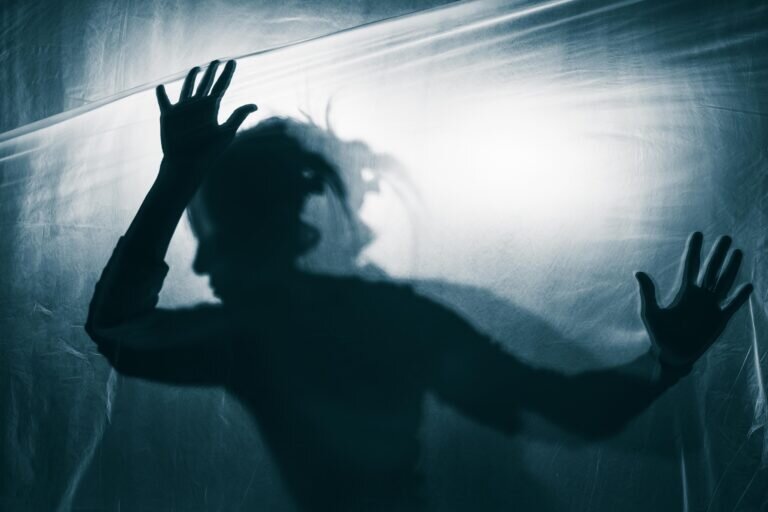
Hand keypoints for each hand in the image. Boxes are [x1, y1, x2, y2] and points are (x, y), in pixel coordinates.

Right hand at [155, 59, 256, 166]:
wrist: (187, 163)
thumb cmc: (207, 151)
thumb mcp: (225, 132)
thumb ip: (238, 116)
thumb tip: (255, 105)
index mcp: (212, 108)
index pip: (221, 86)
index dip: (227, 74)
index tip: (232, 61)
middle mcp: (198, 106)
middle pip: (206, 84)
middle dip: (211, 72)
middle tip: (216, 60)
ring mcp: (183, 110)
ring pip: (188, 89)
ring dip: (192, 78)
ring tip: (196, 67)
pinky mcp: (169, 116)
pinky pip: (164, 102)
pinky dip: (162, 95)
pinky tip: (160, 87)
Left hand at [635, 232, 752, 367]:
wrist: (672, 355)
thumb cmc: (659, 334)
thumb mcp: (651, 312)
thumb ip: (648, 293)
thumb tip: (638, 272)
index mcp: (684, 291)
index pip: (690, 265)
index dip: (694, 250)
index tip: (697, 233)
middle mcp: (699, 295)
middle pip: (710, 269)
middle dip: (718, 254)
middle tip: (725, 236)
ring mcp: (711, 306)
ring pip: (723, 282)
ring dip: (731, 268)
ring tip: (738, 252)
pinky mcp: (719, 319)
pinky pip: (732, 305)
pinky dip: (739, 296)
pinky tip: (747, 285)